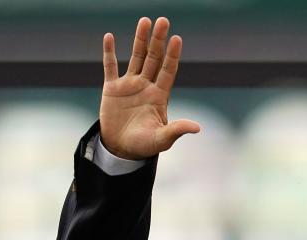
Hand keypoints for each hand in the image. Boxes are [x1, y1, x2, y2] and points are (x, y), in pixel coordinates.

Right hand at [99, 17, 200, 159]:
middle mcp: (146, 86)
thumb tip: (197, 128)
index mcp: (159, 96)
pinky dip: (109, 52)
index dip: (173, 56)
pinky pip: (110, 66)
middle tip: (163, 21)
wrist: (121, 150)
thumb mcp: (162, 139)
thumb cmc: (144, 146)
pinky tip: (110, 36)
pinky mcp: (111, 89)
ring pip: (136, 57)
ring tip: (144, 21)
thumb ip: (177, 130)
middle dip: (158, 40)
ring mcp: (129, 85)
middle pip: (154, 58)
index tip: (177, 39)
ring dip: (140, 39)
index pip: (168, 71)